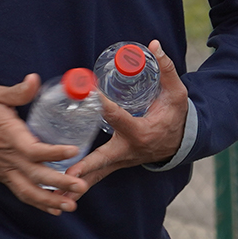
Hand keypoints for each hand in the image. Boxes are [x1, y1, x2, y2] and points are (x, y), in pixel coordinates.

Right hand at [0, 74, 86, 214]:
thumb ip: (17, 92)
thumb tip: (34, 79)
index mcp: (11, 137)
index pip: (34, 149)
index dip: (54, 152)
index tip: (74, 151)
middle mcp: (10, 158)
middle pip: (36, 176)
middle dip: (60, 184)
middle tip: (81, 187)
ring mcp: (6, 170)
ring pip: (28, 191)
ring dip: (49, 201)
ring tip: (71, 207)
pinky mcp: (3, 177)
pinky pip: (21, 193)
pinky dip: (37, 203)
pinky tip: (54, 209)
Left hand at [65, 41, 188, 189]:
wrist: (181, 142)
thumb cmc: (176, 115)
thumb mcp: (177, 93)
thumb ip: (166, 69)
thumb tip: (153, 45)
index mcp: (141, 131)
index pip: (118, 117)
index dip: (103, 105)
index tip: (88, 94)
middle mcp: (129, 150)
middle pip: (103, 159)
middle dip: (86, 167)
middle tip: (68, 174)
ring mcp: (122, 161)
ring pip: (97, 174)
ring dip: (77, 184)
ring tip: (56, 193)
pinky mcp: (116, 165)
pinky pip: (96, 176)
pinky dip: (80, 184)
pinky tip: (60, 193)